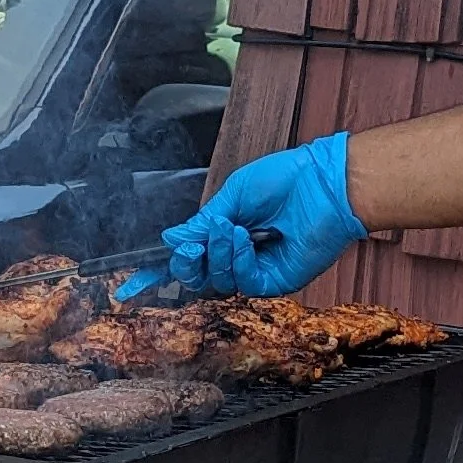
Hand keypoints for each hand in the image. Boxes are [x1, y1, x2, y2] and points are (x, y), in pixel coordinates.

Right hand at [151, 134, 367, 299]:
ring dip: (218, 254)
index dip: (164, 267)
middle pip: (198, 277)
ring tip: (232, 228)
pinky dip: (238, 261)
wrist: (323, 184)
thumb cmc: (287, 181)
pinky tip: (245, 240)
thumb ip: (201, 222)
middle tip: (192, 245)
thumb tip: (171, 239)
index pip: (189, 258)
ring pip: (218, 282)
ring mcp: (256, 270)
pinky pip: (244, 282)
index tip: (139, 276)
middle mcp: (238, 256)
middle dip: (188, 262)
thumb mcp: (232, 196)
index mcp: (225, 234)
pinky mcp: (275, 281)